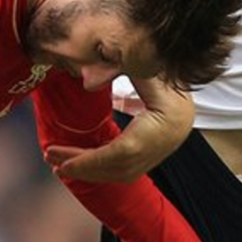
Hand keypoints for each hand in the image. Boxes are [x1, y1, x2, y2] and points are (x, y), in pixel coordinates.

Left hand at [46, 78, 193, 182]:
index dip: (91, 161)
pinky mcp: (154, 157)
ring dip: (90, 171)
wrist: (188, 91)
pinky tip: (84, 163)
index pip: (121, 152)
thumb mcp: (142, 67)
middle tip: (53, 159)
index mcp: (160, 126)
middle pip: (118, 168)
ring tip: (62, 164)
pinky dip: (102, 170)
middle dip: (83, 167)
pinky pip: (125, 171)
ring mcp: (159, 154)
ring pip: (121, 174)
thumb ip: (115, 68)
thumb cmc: (166, 76)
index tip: (63, 162)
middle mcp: (161, 146)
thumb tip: (86, 81)